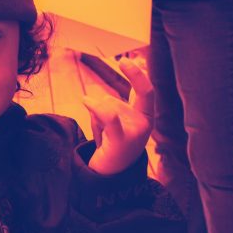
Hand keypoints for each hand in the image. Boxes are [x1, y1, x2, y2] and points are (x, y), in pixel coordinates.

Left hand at [82, 57, 153, 174]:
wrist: (111, 174)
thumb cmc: (113, 144)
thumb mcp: (116, 119)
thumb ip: (111, 103)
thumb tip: (97, 97)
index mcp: (145, 114)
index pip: (145, 90)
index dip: (139, 73)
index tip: (130, 58)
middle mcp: (145, 121)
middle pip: (120, 99)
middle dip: (129, 81)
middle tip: (123, 63)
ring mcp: (136, 131)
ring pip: (107, 106)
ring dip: (96, 119)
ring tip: (103, 138)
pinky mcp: (123, 140)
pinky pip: (110, 117)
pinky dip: (98, 108)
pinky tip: (86, 101)